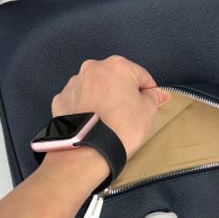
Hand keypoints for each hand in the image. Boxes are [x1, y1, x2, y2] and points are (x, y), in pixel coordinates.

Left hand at [51, 55, 170, 157]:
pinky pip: (80, 100)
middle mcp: (93, 69)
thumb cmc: (120, 128)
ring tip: (110, 120)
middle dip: (124, 93)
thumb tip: (156, 94)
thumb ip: (153, 98)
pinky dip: (87, 107)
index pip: (141, 75)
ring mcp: (75, 83)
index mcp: (118, 66)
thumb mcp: (148, 112)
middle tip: (131, 113)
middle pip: (116, 78)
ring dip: (104, 98)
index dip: (149, 90)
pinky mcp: (61, 99)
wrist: (89, 150)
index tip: (151, 102)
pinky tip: (94, 122)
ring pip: (96, 88)